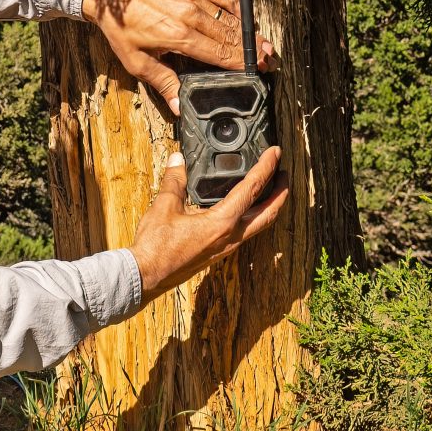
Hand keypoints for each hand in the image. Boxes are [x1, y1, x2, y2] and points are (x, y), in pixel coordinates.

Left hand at [83, 0, 275, 113]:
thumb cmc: (121, 28)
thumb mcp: (137, 62)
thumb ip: (163, 82)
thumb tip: (180, 106)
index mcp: (179, 36)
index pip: (219, 54)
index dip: (240, 63)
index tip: (256, 70)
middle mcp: (190, 15)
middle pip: (230, 37)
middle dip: (251, 50)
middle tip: (269, 60)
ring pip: (229, 18)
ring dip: (248, 32)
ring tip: (264, 44)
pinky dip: (237, 7)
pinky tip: (246, 17)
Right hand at [129, 148, 287, 294]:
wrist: (146, 277)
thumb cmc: (156, 246)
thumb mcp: (164, 206)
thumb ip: (175, 180)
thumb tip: (178, 159)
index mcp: (222, 222)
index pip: (253, 189)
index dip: (266, 167)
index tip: (276, 153)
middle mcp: (231, 237)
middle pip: (269, 213)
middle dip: (281, 193)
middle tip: (285, 175)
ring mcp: (226, 247)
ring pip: (259, 225)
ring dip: (269, 206)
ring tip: (271, 190)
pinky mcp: (218, 252)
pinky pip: (245, 233)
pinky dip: (253, 217)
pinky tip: (243, 210)